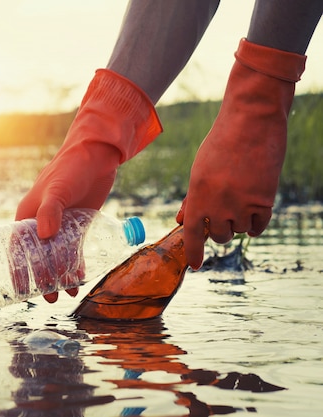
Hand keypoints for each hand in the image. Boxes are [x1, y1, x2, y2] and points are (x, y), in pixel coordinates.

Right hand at [15, 69, 161, 300]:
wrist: (97, 155)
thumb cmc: (71, 168)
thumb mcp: (58, 189)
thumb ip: (51, 211)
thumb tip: (45, 235)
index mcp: (28, 215)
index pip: (18, 248)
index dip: (18, 269)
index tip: (21, 290)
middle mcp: (41, 222)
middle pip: (38, 256)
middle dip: (43, 278)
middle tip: (51, 297)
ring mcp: (60, 225)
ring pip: (57, 256)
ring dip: (60, 275)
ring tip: (68, 293)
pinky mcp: (78, 225)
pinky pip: (73, 249)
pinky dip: (75, 264)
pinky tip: (79, 279)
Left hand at [177, 38, 305, 268]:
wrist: (251, 122)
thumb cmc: (221, 144)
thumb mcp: (199, 171)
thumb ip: (192, 198)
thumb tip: (181, 220)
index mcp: (197, 196)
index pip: (192, 234)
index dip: (193, 252)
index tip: (195, 266)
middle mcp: (218, 204)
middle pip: (217, 235)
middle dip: (218, 229)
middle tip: (222, 211)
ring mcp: (242, 204)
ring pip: (237, 231)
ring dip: (236, 223)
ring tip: (238, 200)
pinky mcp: (265, 201)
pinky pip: (258, 227)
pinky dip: (254, 223)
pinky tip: (253, 212)